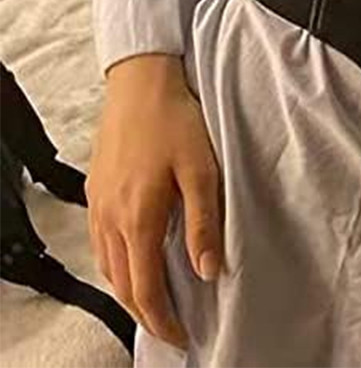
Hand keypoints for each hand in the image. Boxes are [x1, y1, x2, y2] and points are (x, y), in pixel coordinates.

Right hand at [86, 54, 222, 348]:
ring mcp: (99, 203)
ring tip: (155, 301)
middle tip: (170, 326)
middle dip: (145, 312)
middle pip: (122, 283)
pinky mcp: (96, 189)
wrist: (142, 83)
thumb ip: (204, 224)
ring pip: (108, 265)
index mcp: (139, 217)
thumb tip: (208, 271)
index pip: (145, 288)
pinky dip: (116, 263)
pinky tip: (132, 258)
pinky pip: (100, 242)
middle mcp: (111, 217)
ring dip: (129, 289)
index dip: (162, 319)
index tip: (180, 335)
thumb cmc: (176, 122)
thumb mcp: (202, 171)